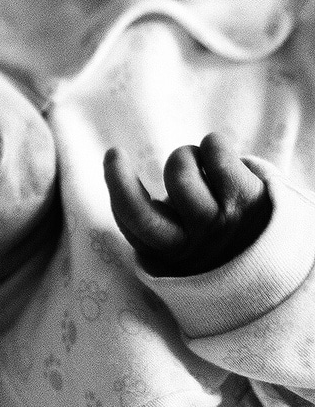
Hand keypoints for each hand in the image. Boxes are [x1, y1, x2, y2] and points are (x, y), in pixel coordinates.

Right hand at [103, 133, 271, 275]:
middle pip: (139, 209)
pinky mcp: (247, 196)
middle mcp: (195, 245)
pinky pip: (214, 151)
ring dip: (187, 157)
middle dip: (119, 179)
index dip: (116, 188)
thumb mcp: (193, 252)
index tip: (111, 159)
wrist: (298, 261)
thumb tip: (124, 187)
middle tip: (115, 156)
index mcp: (176, 261)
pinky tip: (221, 154)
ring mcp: (221, 221)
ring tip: (200, 163)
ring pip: (179, 169)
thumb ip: (163, 228)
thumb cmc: (237, 249)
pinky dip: (214, 145)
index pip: (131, 224)